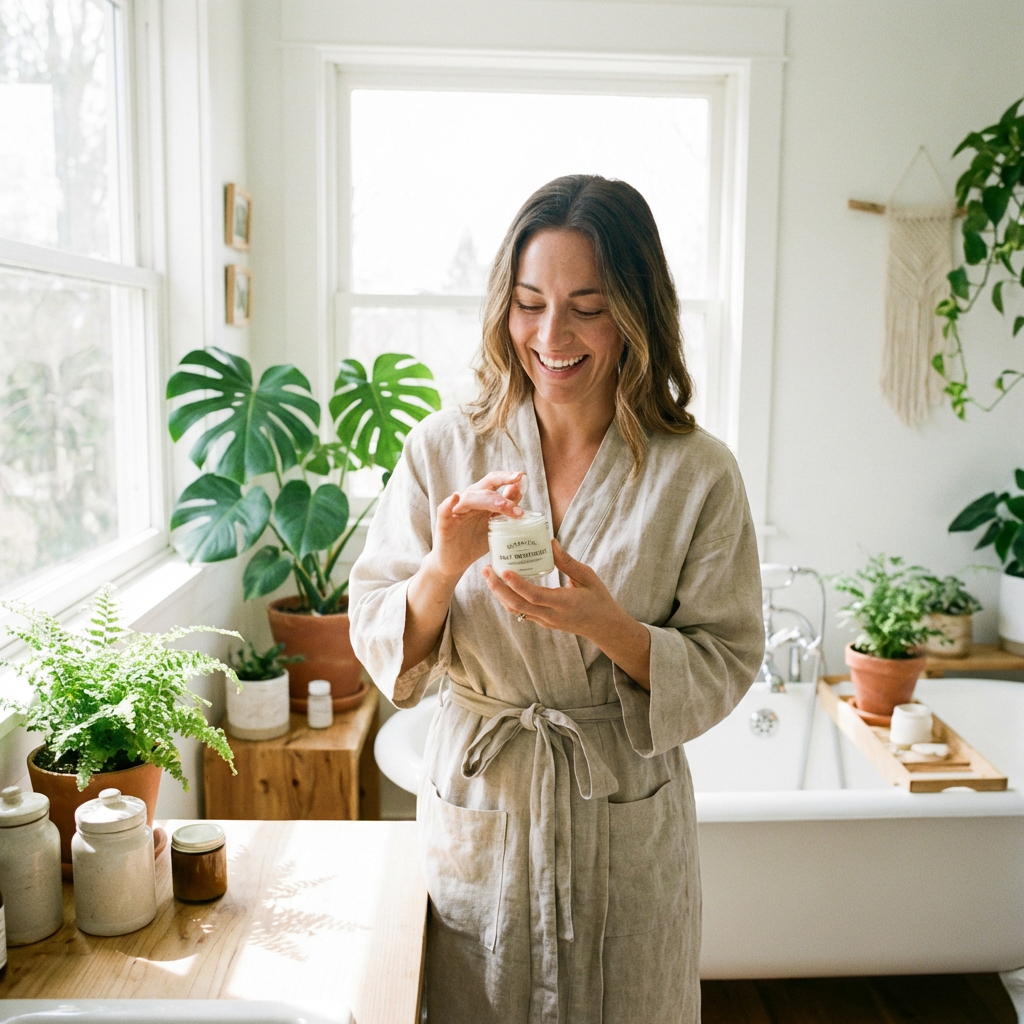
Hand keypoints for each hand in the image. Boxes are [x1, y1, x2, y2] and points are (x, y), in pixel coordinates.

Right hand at [428, 471, 525, 580]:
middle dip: (502, 481)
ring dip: (487, 499)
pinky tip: (455, 497)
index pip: (495, 482)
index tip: (522, 476)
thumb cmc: (475, 541)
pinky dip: (449, 503)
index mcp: (482, 499)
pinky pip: (444, 510)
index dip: (508, 477)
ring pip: (470, 498)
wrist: (455, 562)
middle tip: (517, 484)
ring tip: (503, 505)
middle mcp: (469, 500)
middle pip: (485, 485)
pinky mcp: (444, 523)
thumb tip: (519, 489)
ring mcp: (456, 511)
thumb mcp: (495, 525)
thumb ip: (505, 509)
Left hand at [482, 540, 651, 685]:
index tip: (503, 570)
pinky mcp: (542, 622)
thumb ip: (568, 562)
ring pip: (516, 610)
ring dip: (499, 593)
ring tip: (488, 575)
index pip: (536, 596)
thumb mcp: (588, 577)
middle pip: (518, 605)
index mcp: (565, 603)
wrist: (604, 626)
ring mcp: (545, 621)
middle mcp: (551, 615)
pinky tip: (501, 585)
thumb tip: (550, 542)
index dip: (517, 584)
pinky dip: (507, 599)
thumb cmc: (598, 598)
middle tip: (486, 569)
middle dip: (498, 588)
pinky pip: (520, 612)